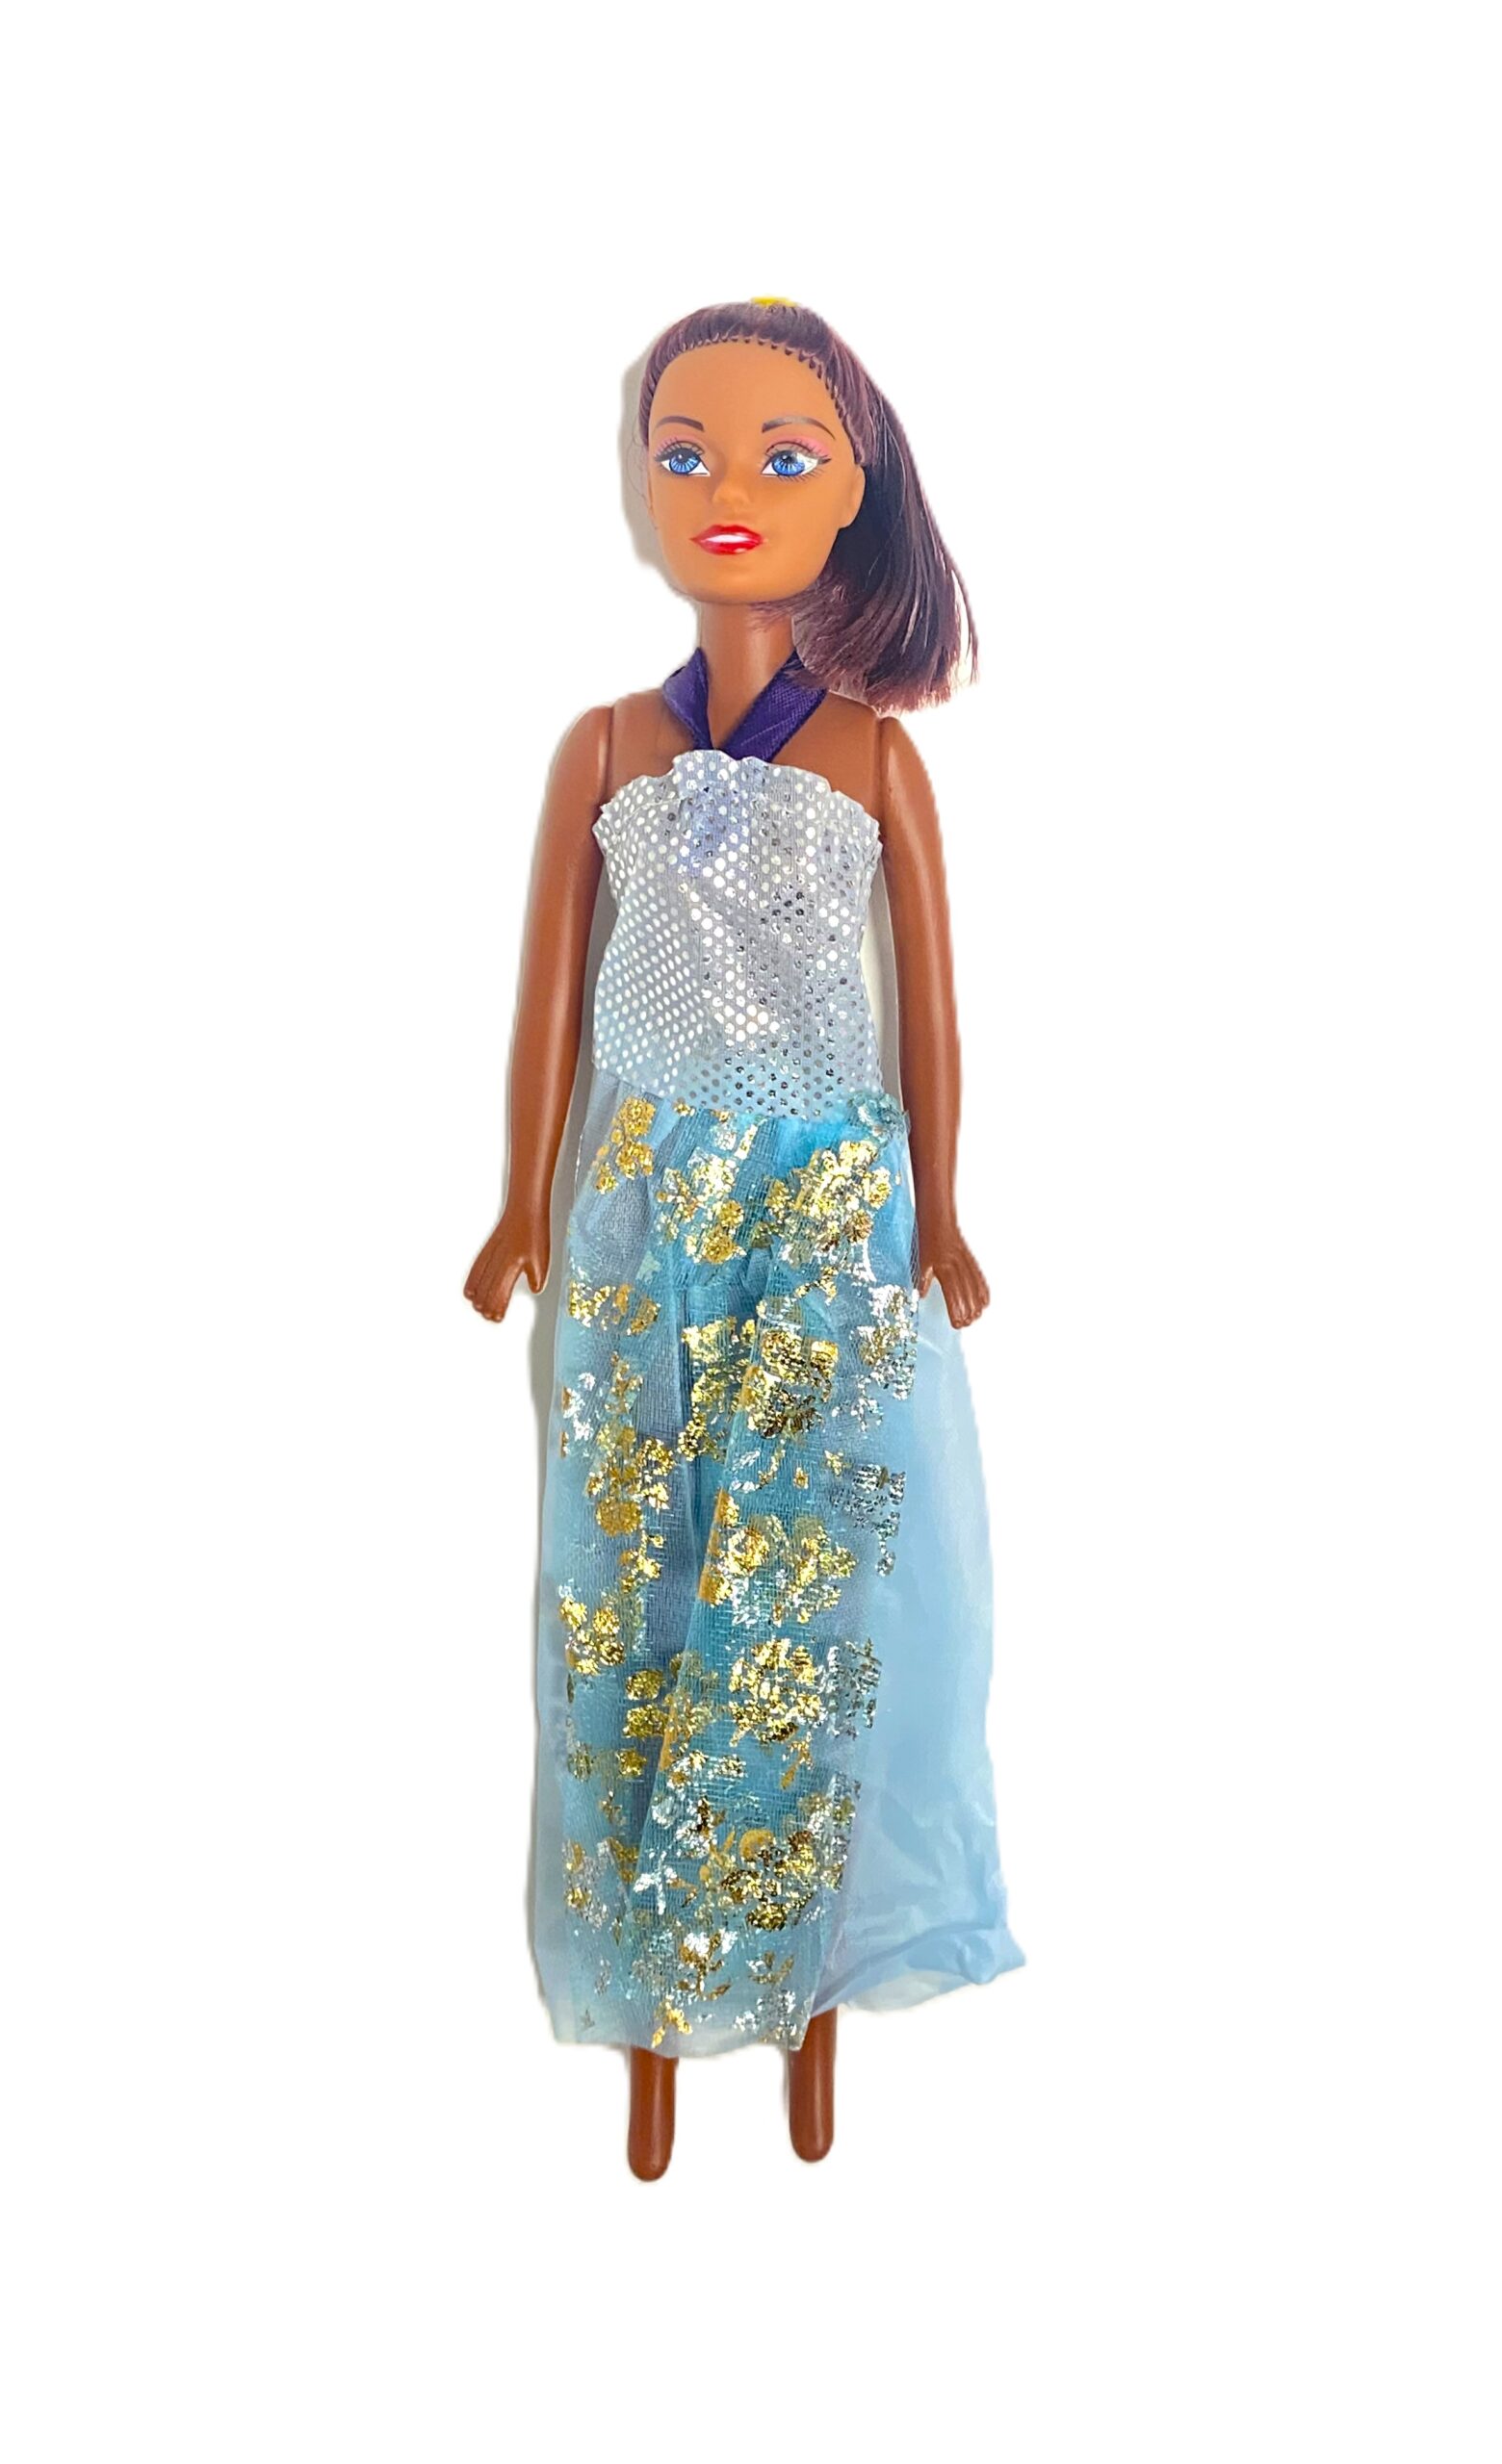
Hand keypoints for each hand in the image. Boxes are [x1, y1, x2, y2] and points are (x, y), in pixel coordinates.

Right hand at [464, 1204, 548, 1321]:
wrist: (525, 1209)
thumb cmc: (534, 1232)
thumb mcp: (542, 1257)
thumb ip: (538, 1276)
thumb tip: (535, 1289)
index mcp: (514, 1263)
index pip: (502, 1290)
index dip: (498, 1305)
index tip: (497, 1317)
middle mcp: (499, 1259)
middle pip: (489, 1287)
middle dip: (487, 1304)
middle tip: (487, 1316)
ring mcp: (492, 1253)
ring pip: (481, 1278)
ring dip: (478, 1295)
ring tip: (477, 1307)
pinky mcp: (489, 1248)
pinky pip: (477, 1268)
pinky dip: (472, 1281)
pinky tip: (470, 1289)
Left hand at [918, 1225, 989, 1328]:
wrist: (939, 1220)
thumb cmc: (927, 1241)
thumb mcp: (921, 1260)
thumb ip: (923, 1279)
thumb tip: (921, 1296)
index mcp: (943, 1268)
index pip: (952, 1294)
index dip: (955, 1310)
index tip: (957, 1323)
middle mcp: (957, 1266)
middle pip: (966, 1293)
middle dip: (968, 1310)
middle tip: (967, 1323)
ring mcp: (966, 1262)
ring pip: (974, 1287)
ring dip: (977, 1303)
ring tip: (977, 1317)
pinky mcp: (970, 1259)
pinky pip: (979, 1277)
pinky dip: (983, 1290)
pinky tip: (985, 1301)